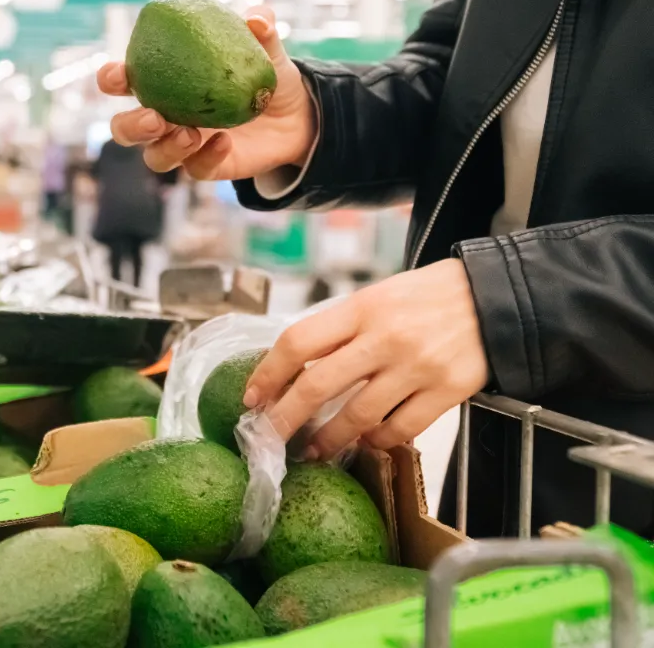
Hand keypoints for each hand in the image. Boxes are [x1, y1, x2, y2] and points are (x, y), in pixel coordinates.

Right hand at [97, 6, 316, 179]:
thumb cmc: (263, 74)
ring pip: (154, 157)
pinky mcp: (206, 167)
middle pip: (124, 129)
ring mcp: (183, 145)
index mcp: (163, 81)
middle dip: (130, 125)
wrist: (294, 115)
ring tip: (190, 134)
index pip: (124, 81)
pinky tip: (224, 142)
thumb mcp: (266, 50)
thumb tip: (256, 20)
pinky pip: (196, 169)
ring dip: (165, 148)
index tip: (118, 76)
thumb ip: (260, 30)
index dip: (112, 79)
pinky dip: (206, 157)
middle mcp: (165, 117)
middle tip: (154, 117)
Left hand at [245, 259, 489, 459]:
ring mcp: (416, 367)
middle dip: (284, 419)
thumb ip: (342, 328)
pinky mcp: (447, 391)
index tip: (252, 397)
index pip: (299, 342)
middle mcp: (385, 337)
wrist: (495, 296)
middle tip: (267, 439)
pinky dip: (377, 441)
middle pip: (318, 386)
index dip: (268, 373)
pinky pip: (401, 429)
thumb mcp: (377, 296)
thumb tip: (297, 368)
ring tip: (313, 451)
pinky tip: (366, 443)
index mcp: (361, 308)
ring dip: (328, 440)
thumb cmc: (427, 296)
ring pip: (357, 417)